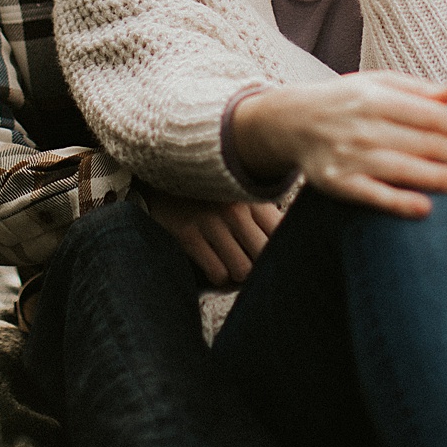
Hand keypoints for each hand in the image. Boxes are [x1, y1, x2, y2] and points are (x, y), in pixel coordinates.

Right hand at [142, 185, 283, 285]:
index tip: (275, 256)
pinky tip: (215, 265)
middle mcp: (234, 208)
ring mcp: (210, 221)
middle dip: (260, 267)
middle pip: (264, 255)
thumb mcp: (236, 189)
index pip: (281, 232)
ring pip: (243, 270)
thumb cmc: (206, 188)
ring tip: (234, 267)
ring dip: (239, 275)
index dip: (281, 250)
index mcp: (250, 195)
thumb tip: (287, 240)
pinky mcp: (187, 233)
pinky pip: (217, 273)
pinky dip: (219, 277)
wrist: (159, 169)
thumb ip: (262, 210)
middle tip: (252, 265)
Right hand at [230, 72, 446, 218]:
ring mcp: (349, 156)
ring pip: (400, 169)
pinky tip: (424, 209)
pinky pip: (371, 195)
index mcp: (375, 98)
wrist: (291, 121)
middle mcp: (362, 126)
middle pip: (417, 142)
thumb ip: (416, 90)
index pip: (424, 113)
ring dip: (436, 177)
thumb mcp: (375, 84)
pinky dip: (397, 203)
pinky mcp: (337, 183)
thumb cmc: (345, 101)